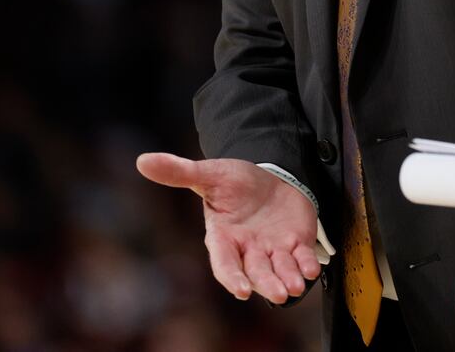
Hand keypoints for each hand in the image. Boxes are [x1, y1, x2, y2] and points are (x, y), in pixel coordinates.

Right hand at [136, 152, 320, 303]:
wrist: (268, 175)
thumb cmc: (234, 181)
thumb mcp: (209, 174)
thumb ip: (180, 172)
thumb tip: (142, 161)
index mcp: (224, 237)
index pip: (224, 262)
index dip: (231, 277)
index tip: (239, 290)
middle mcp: (248, 249)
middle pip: (256, 273)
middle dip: (267, 284)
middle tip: (279, 293)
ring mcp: (273, 249)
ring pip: (279, 271)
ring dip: (288, 280)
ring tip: (295, 287)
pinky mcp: (296, 244)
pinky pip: (301, 259)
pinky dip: (306, 265)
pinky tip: (311, 268)